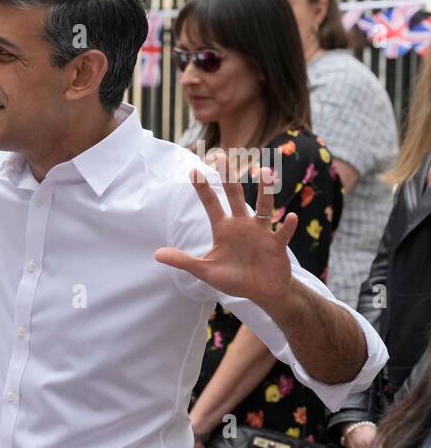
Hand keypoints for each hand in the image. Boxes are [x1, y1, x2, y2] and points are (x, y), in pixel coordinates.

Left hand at [155, 155, 295, 307]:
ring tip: (265, 172)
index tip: (193, 170)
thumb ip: (183, 261)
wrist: (262, 291)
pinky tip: (291, 217)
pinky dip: (288, 226)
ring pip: (264, 206)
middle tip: (222, 156)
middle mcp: (242, 224)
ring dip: (265, 190)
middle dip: (229, 177)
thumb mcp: (205, 270)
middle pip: (235, 196)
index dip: (202, 188)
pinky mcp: (277, 244)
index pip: (211, 204)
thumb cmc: (234, 278)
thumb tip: (157, 254)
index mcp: (224, 228)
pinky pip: (283, 233)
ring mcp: (261, 232)